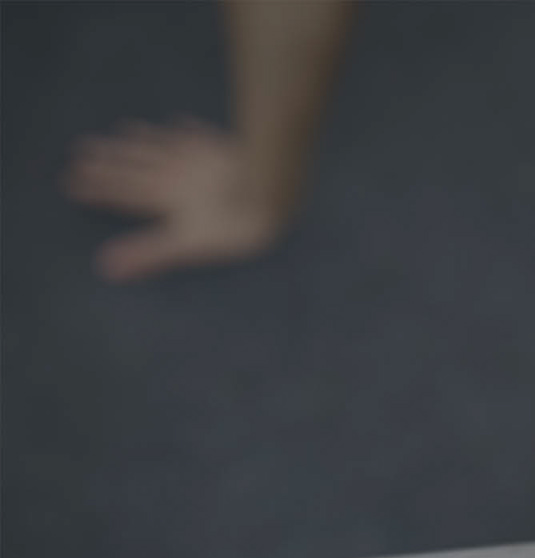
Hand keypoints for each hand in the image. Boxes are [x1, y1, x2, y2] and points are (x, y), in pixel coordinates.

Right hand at [64, 117, 292, 281]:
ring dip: (138, 138)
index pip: (120, 191)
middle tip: (80, 149)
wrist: (272, 190)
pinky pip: (197, 134)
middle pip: (133, 163)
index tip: (70, 180)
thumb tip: (106, 266)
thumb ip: (148, 253)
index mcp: (162, 196)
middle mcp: (173, 170)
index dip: (96, 187)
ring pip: (159, 144)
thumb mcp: (187, 245)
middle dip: (107, 159)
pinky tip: (177, 121)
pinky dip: (183, 128)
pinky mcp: (223, 147)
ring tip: (120, 129)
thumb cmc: (233, 225)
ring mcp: (198, 155)